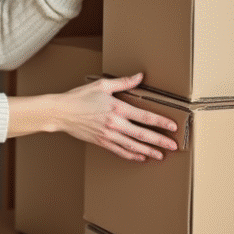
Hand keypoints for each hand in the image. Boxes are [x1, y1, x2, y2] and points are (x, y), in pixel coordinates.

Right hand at [55, 74, 177, 161]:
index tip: (173, 126)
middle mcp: (115, 123)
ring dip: (149, 150)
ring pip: (133, 145)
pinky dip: (131, 155)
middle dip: (160, 140)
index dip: (161, 122)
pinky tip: (140, 157)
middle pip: (142, 134)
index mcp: (117, 107)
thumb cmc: (79, 97)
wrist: (60, 112)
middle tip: (174, 146)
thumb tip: (140, 76)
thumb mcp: (102, 85)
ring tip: (161, 155)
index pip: (145, 116)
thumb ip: (123, 82)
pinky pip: (120, 151)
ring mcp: (108, 135)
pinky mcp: (101, 142)